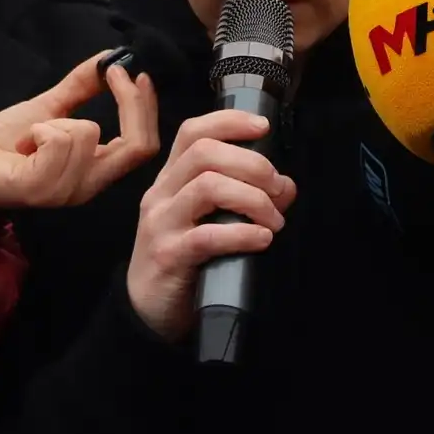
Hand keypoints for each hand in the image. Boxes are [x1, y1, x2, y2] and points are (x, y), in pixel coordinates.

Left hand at [0, 52, 159, 209]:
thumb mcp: (47, 108)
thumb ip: (81, 87)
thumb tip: (111, 58)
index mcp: (93, 172)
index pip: (144, 145)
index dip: (144, 106)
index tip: (131, 71)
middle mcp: (86, 187)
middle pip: (138, 146)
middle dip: (130, 102)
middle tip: (111, 73)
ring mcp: (64, 191)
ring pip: (90, 132)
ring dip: (58, 119)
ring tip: (34, 133)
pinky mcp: (39, 187)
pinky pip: (60, 139)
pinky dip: (41, 127)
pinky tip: (25, 142)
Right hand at [122, 109, 295, 340]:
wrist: (147, 311)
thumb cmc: (185, 261)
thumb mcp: (212, 223)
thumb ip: (247, 200)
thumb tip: (286, 186)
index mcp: (172, 179)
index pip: (193, 132)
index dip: (229, 122)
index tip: (264, 127)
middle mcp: (162, 194)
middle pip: (204, 152)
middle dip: (252, 164)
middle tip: (277, 188)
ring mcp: (161, 223)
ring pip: (207, 186)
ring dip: (253, 199)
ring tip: (274, 220)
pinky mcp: (168, 255)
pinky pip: (208, 235)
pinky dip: (242, 234)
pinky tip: (262, 239)